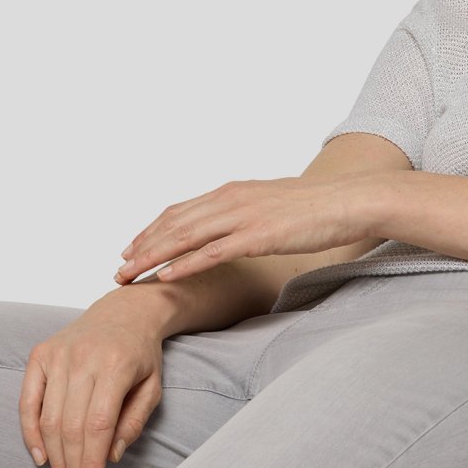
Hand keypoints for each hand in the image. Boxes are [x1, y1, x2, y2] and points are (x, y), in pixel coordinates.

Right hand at [18, 301, 164, 467]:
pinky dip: (30, 432)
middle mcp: (84, 358)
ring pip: (49, 418)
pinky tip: (41, 458)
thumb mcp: (154, 386)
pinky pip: (28, 401)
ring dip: (55, 457)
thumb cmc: (141, 354)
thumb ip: (135, 421)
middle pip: (71, 426)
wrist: (125, 312)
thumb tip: (110, 457)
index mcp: (116, 365)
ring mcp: (59, 355)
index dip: (92, 462)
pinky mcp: (40, 354)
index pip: (98, 425)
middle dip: (73, 467)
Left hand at [113, 174, 378, 285]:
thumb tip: (233, 228)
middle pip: (174, 223)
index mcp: (232, 191)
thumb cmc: (316, 206)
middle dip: (142, 247)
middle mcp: (231, 199)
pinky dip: (186, 263)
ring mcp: (243, 217)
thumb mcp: (272, 204)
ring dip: (153, 257)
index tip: (131, 249)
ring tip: (130, 275)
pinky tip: (166, 276)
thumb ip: (246, 213)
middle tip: (119, 268)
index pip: (180, 210)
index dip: (151, 230)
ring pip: (185, 237)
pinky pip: (213, 251)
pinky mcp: (258, 235)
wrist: (348, 201)